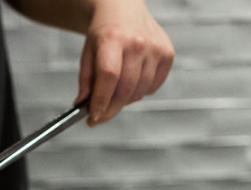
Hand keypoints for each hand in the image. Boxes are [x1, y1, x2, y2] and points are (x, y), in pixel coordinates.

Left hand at [75, 0, 173, 126]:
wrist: (124, 10)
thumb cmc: (105, 32)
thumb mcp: (87, 52)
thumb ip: (85, 81)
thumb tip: (83, 105)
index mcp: (113, 39)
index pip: (109, 76)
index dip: (101, 101)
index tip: (93, 117)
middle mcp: (138, 43)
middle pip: (125, 89)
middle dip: (110, 110)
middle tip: (100, 117)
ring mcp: (155, 49)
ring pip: (139, 92)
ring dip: (124, 102)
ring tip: (114, 94)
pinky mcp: (167, 55)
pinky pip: (152, 87)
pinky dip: (140, 93)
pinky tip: (131, 83)